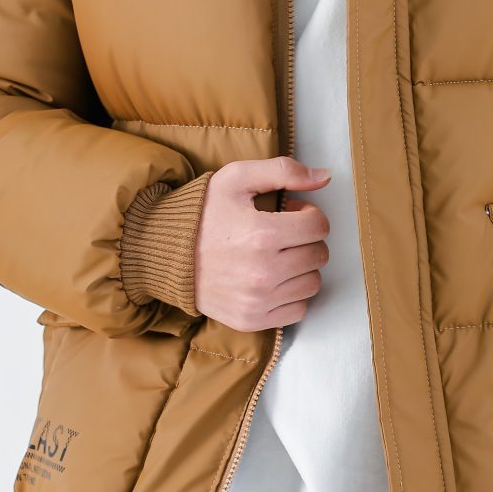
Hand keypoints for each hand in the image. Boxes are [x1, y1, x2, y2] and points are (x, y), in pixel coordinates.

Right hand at [193, 156, 331, 332]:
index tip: (290, 214)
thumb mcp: (237, 178)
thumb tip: (325, 176)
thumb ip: (284, 171)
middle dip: (306, 240)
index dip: (308, 214)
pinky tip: (272, 279)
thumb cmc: (204, 214)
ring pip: (312, 283)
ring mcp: (258, 300)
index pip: (318, 225)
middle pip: (319, 255)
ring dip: (301, 267)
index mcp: (262, 234)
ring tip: (277, 256)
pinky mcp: (252, 320)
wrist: (167, 254)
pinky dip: (291, 295)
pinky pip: (298, 310)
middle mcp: (263, 272)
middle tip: (282, 234)